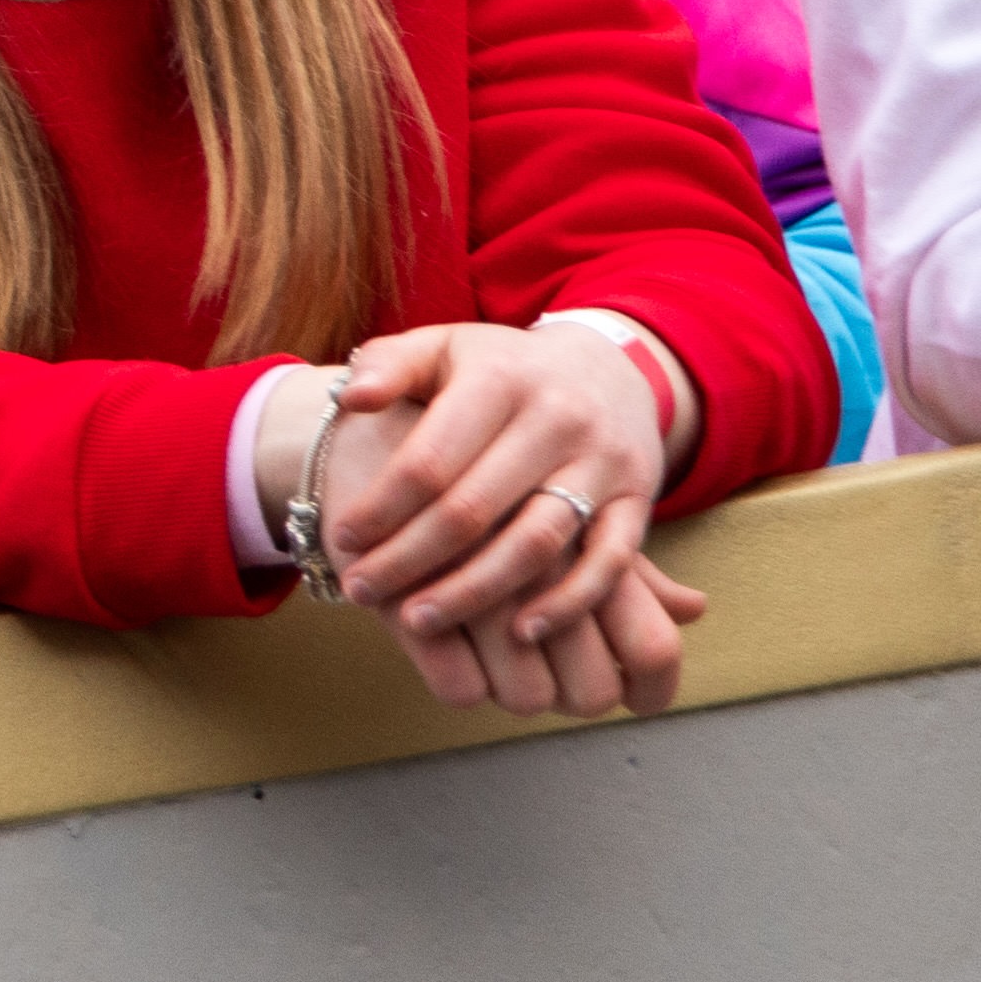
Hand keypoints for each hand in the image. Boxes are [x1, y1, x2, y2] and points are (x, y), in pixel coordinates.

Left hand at [319, 323, 699, 719]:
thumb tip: (352, 397)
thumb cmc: (501, 369)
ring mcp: (602, 462)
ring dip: (474, 591)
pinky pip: (608, 561)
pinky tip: (521, 633)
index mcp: (499, 380)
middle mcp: (556, 419)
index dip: (380, 507)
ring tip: (419, 621)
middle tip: (360, 591)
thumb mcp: (444, 348)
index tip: (342, 539)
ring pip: (535, 542)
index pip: (430, 459)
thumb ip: (388, 365)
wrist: (608, 366)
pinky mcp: (638, 499)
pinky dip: (567, 602)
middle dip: (409, 559)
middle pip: (473, 508)